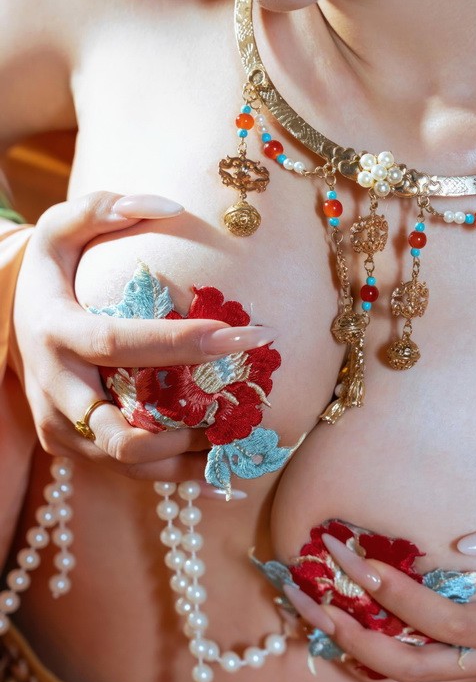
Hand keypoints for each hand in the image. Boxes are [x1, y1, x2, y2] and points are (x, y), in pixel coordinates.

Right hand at [12, 192, 276, 480]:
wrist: (12, 325)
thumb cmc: (51, 275)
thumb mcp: (58, 230)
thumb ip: (100, 209)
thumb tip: (167, 204)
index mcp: (56, 334)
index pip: (120, 344)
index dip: (181, 343)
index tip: (241, 334)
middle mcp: (56, 393)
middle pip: (121, 433)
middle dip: (187, 430)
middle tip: (242, 409)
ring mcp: (63, 431)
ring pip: (131, 465)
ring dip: (191, 459)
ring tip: (245, 441)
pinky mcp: (75, 452)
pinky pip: (133, 475)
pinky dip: (180, 477)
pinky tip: (225, 475)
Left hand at [283, 517, 475, 681]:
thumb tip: (471, 539)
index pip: (438, 619)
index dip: (393, 592)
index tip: (352, 556)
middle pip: (406, 666)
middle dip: (350, 633)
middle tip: (305, 594)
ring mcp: (473, 674)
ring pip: (400, 681)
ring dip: (348, 652)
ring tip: (306, 614)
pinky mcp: (463, 671)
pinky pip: (407, 680)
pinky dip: (367, 663)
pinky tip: (335, 633)